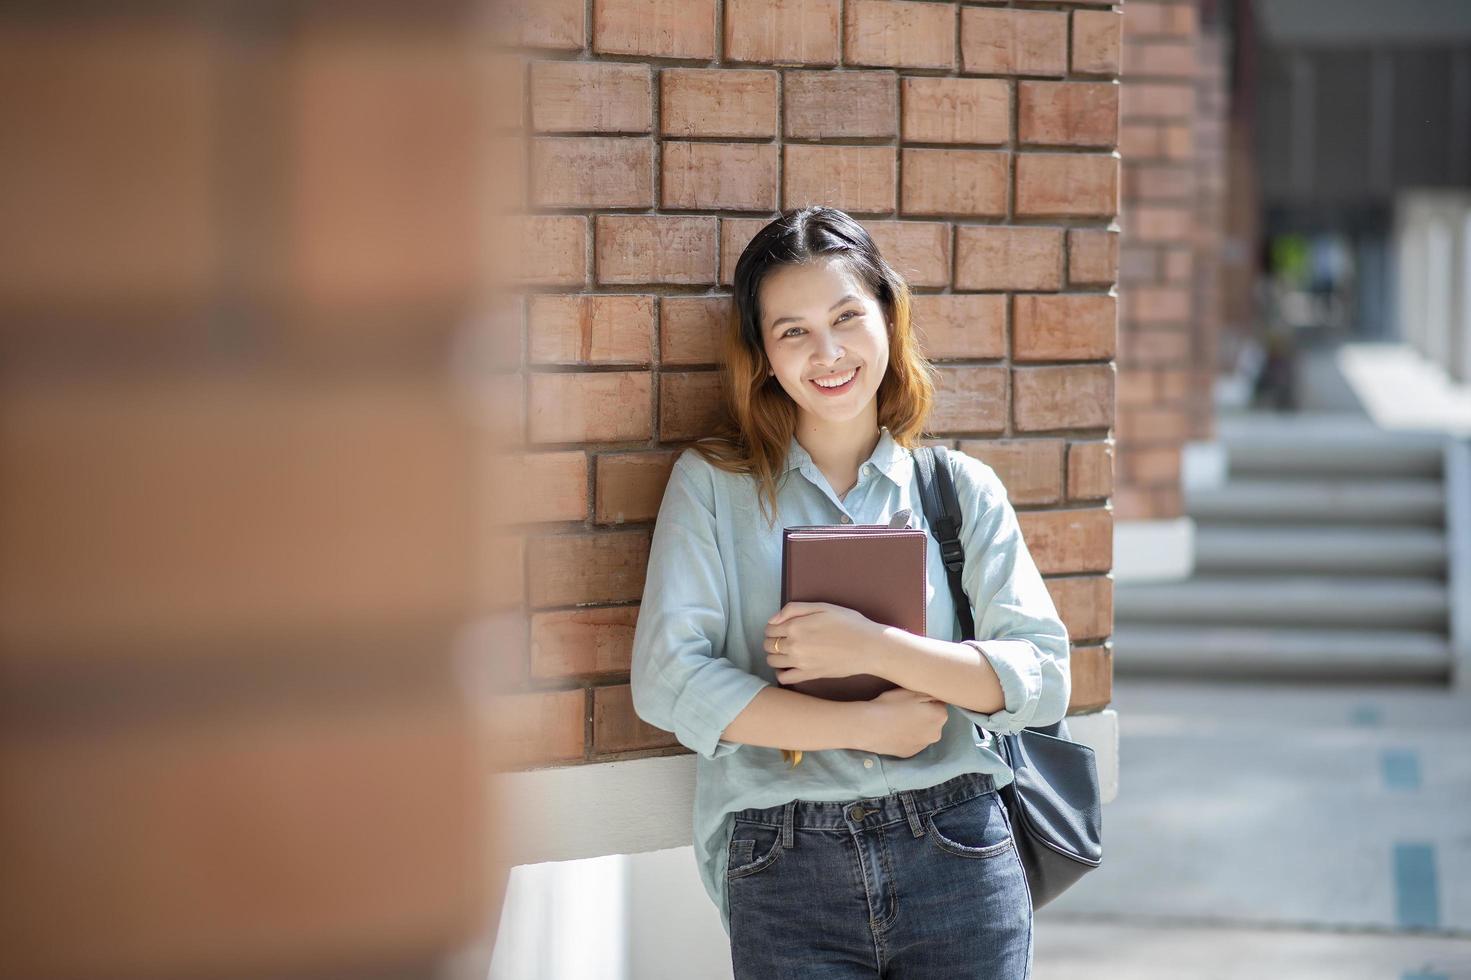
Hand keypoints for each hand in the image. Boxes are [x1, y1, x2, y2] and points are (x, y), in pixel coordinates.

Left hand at [764, 601, 882, 685]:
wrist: (869, 647)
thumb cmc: (849, 623)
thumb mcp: (823, 606)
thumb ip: (794, 609)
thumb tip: (773, 619)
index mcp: (795, 626)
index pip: (769, 629)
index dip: (773, 627)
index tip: (781, 627)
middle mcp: (794, 645)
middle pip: (768, 645)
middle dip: (772, 640)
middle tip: (784, 638)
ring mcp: (800, 663)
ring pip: (772, 661)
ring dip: (775, 655)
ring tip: (786, 651)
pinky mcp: (809, 675)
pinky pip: (784, 678)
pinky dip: (781, 673)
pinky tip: (789, 667)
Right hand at [857, 688, 948, 757]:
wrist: (869, 727)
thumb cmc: (891, 704)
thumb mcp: (913, 690)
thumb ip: (932, 692)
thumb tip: (940, 695)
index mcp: (940, 716)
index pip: (939, 703)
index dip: (926, 698)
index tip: (912, 698)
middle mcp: (937, 734)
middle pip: (933, 719)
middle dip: (924, 713)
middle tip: (904, 707)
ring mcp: (923, 746)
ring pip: (923, 731)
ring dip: (915, 725)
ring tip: (897, 719)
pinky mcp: (910, 753)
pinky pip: (912, 741)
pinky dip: (907, 736)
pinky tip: (894, 730)